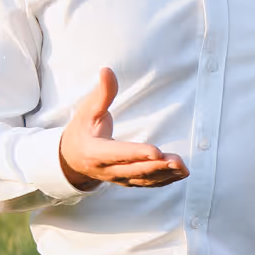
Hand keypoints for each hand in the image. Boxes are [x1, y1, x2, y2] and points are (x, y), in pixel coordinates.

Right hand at [58, 68, 189, 189]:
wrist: (70, 158)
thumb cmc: (81, 130)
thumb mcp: (87, 110)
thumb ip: (102, 93)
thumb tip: (107, 70)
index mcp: (95, 151)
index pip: (118, 153)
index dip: (137, 153)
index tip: (156, 151)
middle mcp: (107, 169)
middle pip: (135, 170)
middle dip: (157, 166)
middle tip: (177, 161)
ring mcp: (118, 178)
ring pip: (143, 179)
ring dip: (165, 175)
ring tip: (183, 169)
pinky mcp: (127, 181)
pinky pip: (147, 183)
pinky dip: (164, 180)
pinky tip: (180, 174)